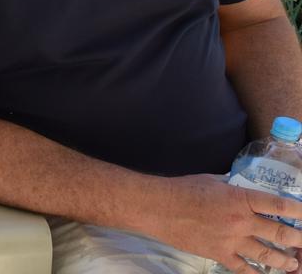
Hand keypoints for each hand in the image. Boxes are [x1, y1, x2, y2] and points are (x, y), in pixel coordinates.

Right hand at [137, 174, 301, 272]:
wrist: (158, 207)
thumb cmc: (183, 189)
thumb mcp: (214, 182)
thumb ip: (234, 189)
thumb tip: (244, 192)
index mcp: (241, 198)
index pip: (279, 205)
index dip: (299, 211)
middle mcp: (241, 221)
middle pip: (280, 234)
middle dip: (298, 240)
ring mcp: (231, 240)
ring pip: (267, 255)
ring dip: (284, 260)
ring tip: (292, 262)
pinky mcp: (219, 254)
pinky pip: (244, 269)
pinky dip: (257, 273)